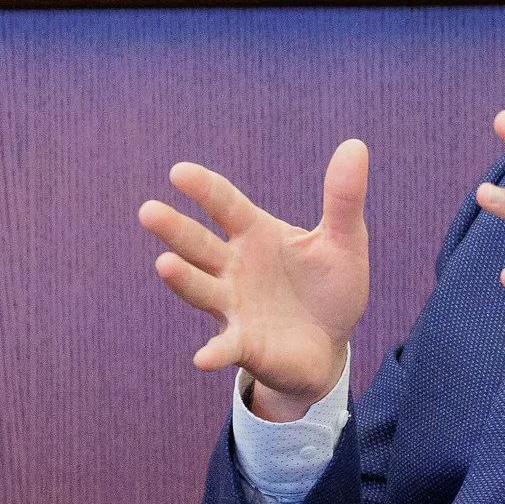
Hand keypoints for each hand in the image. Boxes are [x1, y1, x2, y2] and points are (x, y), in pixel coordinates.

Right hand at [140, 141, 370, 420]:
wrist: (330, 346)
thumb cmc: (329, 288)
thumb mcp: (344, 241)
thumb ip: (344, 198)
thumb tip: (355, 144)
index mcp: (255, 234)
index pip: (225, 205)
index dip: (204, 188)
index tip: (179, 172)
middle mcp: (234, 267)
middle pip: (199, 244)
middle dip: (175, 230)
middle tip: (148, 211)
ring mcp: (234, 306)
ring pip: (201, 288)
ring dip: (182, 278)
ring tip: (164, 264)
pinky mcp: (244, 343)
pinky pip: (225, 346)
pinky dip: (214, 352)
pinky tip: (203, 359)